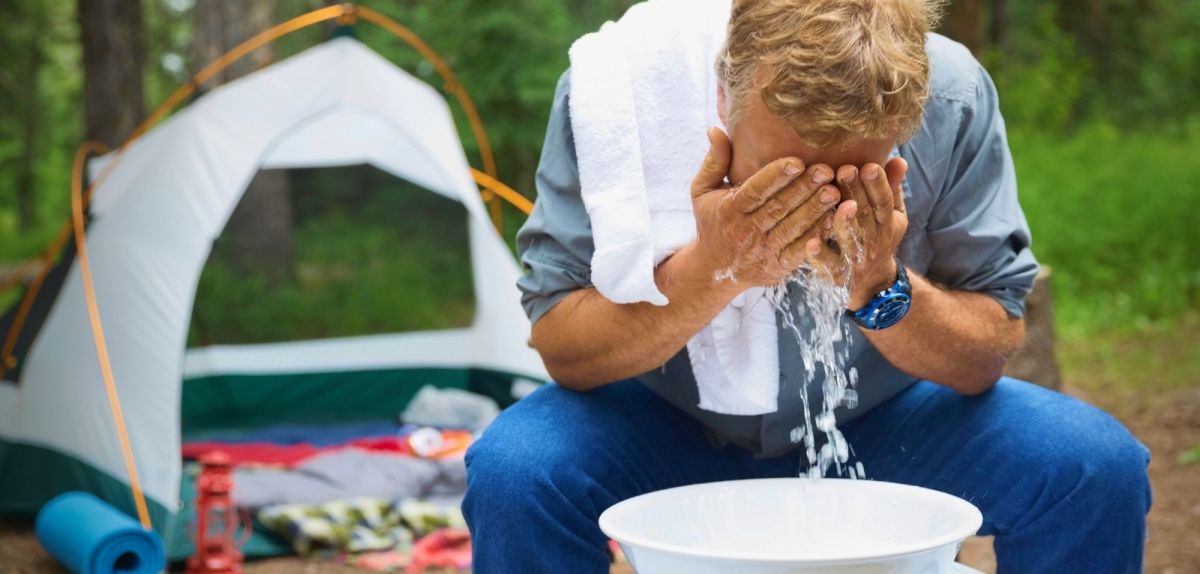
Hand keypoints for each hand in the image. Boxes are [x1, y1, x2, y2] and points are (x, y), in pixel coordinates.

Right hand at [689, 128, 840, 287]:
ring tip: (836, 192)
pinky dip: (816, 237)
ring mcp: (763, 251)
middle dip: (803, 189)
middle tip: (827, 171)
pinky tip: (833, 221)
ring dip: (815, 211)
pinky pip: (799, 252)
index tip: (797, 161)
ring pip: (792, 229)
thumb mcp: (702, 191)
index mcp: (729, 209)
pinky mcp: (777, 267)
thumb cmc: (712, 221)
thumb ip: (714, 161)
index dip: (776, 176)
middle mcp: (746, 231)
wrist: (713, 271)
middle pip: (778, 208)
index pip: (755, 191)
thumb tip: (715, 128)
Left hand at [829, 158, 909, 309]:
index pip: (884, 202)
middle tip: (844, 170)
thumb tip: (899, 159)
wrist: (872, 283)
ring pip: (849, 239)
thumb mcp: (892, 215)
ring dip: (842, 221)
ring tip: (835, 201)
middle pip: (865, 215)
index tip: (869, 165)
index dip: (878, 185)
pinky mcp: (837, 273)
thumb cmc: (877, 237)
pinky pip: (828, 264)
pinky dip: (819, 254)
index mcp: (887, 223)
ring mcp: (855, 258)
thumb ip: (892, 188)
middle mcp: (873, 240)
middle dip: (856, 192)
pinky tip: (810, 242)